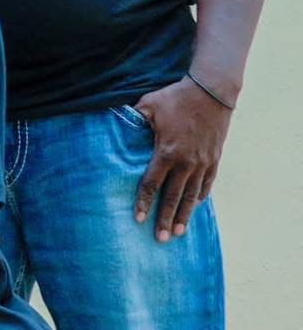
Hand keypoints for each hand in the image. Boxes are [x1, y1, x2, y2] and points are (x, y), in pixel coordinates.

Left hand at [132, 78, 232, 241]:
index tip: (138, 219)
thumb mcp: (148, 106)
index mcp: (166, 152)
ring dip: (185, 215)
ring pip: (193, 195)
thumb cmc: (176, 98)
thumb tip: (114, 126)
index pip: (152, 184)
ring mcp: (203, 162)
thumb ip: (132, 120)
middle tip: (161, 238)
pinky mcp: (214, 159)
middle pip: (174, 197)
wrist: (212, 92)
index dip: (144, 202)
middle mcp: (186, 162)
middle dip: (167, 219)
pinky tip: (195, 208)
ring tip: (179, 233)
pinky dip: (200, 197)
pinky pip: (207, 184)